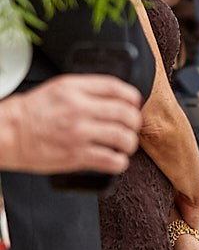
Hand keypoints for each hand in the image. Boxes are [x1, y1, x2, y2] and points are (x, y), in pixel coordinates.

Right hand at [0, 76, 142, 174]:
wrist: (6, 133)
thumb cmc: (30, 113)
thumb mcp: (56, 90)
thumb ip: (85, 90)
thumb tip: (116, 97)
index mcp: (73, 89)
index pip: (116, 87)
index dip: (132, 97)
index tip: (134, 104)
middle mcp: (78, 109)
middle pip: (126, 113)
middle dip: (133, 123)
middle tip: (129, 128)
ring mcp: (78, 133)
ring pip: (124, 137)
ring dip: (129, 144)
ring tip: (123, 145)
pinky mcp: (76, 155)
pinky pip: (112, 160)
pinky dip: (120, 162)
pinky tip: (115, 160)